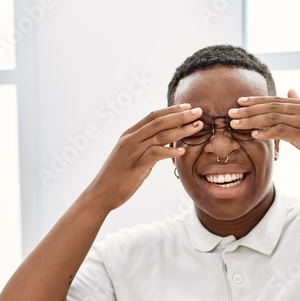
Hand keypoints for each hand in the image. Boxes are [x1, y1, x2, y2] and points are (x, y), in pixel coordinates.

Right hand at [85, 104, 203, 213]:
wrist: (100, 194)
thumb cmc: (117, 177)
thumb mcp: (131, 157)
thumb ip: (145, 147)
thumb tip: (164, 144)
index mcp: (129, 135)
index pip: (153, 116)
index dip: (171, 110)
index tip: (188, 107)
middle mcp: (130, 139)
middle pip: (159, 122)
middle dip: (181, 115)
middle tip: (199, 112)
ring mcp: (132, 152)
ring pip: (160, 135)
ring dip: (181, 130)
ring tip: (197, 127)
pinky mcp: (135, 166)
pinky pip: (155, 154)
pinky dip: (170, 151)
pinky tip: (182, 151)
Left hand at [228, 89, 299, 177]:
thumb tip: (291, 91)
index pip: (277, 100)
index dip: (257, 101)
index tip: (240, 102)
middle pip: (272, 106)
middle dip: (249, 109)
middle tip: (231, 112)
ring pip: (273, 117)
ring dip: (252, 120)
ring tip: (235, 123)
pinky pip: (281, 131)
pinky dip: (265, 132)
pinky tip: (253, 136)